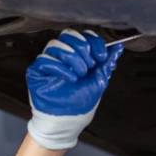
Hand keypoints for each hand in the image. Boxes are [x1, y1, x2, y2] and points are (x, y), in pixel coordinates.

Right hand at [26, 29, 122, 149]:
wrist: (70, 120)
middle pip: (68, 34)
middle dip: (83, 48)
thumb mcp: (99, 80)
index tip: (102, 56)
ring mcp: (49, 61)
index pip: (83, 35)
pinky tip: (71, 79)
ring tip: (80, 74)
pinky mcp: (36, 71)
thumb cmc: (81, 102)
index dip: (94, 42)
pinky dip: (60, 68)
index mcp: (77, 53)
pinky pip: (45, 59)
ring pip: (56, 44)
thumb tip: (118, 47)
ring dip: (72, 58)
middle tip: (90, 66)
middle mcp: (62, 55)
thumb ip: (107, 62)